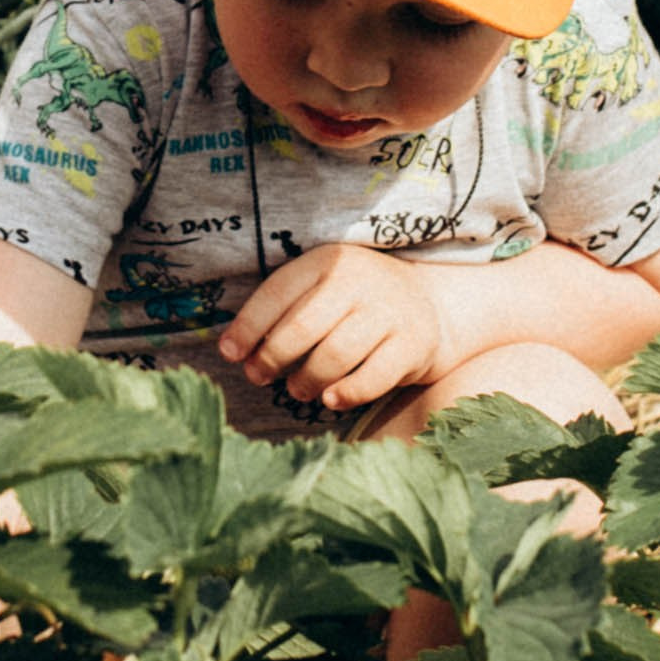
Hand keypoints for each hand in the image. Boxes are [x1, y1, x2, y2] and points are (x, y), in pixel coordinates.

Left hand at [221, 243, 454, 411]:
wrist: (430, 304)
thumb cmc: (357, 303)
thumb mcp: (323, 288)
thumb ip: (283, 311)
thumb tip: (232, 349)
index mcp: (329, 260)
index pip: (277, 293)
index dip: (247, 327)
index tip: (229, 354)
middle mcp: (359, 281)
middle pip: (302, 327)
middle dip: (272, 358)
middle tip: (258, 376)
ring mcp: (389, 312)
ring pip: (335, 355)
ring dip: (307, 380)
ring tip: (297, 389)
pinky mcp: (413, 344)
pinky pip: (374, 377)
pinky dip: (348, 392)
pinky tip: (330, 399)